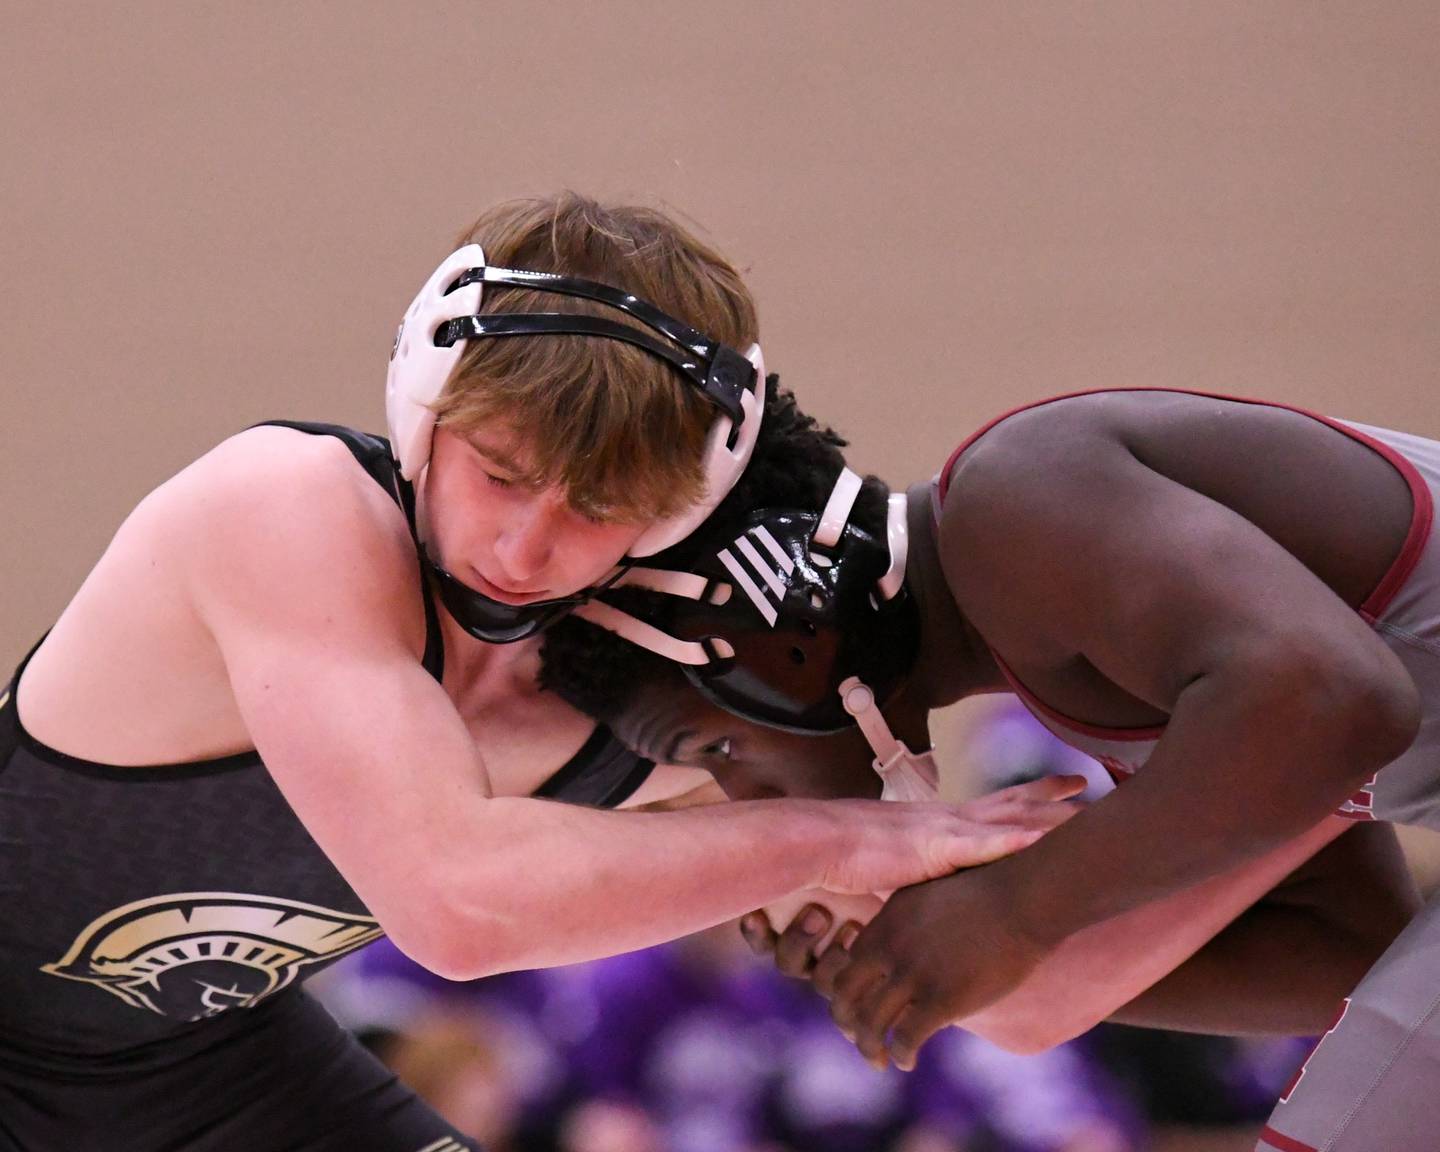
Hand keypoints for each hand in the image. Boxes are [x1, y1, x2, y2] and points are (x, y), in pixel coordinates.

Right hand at [818, 775, 1086, 895]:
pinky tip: (1041, 840)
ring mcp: (946, 831)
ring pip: (1009, 821)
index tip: (1063, 787)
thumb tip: (926, 895)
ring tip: (1088, 815)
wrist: (819, 843)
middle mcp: (949, 819)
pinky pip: (982, 845)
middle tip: (1088, 783)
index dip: (1030, 797)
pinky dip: (1013, 842)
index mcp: (940, 824)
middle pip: (1012, 803)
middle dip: (1052, 796)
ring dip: (1049, 819)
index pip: (994, 805)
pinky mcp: (935, 849)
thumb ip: (915, 875)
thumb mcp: (892, 865)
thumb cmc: (845, 855)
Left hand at [822, 860, 1048, 1070]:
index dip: (847, 991)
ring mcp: (914, 974)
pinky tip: (908, 1062)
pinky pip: (905, 1038)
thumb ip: (911, 921)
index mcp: (886, 923)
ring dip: (869, 1048)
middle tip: (858, 1039)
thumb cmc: (988, 893)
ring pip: (870, 1024)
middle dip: (846, 1023)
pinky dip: (901, 1055)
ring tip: (879, 1061)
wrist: (1022, 899)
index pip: (845, 964)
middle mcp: (890, 948)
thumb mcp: (932, 895)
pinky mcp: (942, 999)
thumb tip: (909, 941)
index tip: (858, 1008)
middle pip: (844, 996)